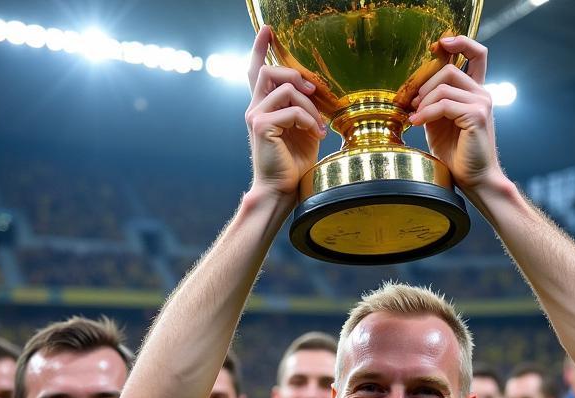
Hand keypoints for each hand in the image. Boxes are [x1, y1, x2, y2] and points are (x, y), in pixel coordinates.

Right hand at [245, 27, 326, 198]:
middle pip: (269, 70)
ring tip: (319, 125)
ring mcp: (255, 116)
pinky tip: (315, 134)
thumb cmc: (293, 165)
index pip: (256, 71)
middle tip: (314, 92)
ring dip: (308, 104)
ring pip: (283, 88)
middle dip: (295, 76)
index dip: (259, 48)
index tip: (268, 30)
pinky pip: (290, 110)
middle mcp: (255, 108)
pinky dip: (308, 119)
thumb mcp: (302, 130)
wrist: (281, 190)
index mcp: (263, 107)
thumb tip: (314, 90)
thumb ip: (303, 108)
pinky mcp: (261, 126)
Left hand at [409, 36, 501, 191]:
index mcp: (475, 92)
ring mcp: (482, 103)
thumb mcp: (439, 124)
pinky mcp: (476, 116)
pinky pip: (444, 104)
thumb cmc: (457, 155)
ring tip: (414, 117)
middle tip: (411, 104)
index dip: (460, 41)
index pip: (476, 54)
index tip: (439, 44)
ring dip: (424, 101)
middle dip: (425, 84)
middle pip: (449, 70)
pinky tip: (417, 123)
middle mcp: (482, 94)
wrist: (474, 180)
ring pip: (445, 86)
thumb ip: (432, 104)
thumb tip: (413, 93)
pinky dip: (427, 113)